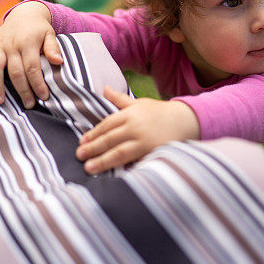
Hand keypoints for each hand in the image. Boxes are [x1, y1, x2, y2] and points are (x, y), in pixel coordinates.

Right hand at [0, 1, 61, 107]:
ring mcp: (0, 45)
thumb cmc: (39, 29)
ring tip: (0, 101)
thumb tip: (59, 61)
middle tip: (28, 105)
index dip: (37, 83)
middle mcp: (12, 44)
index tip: (43, 97)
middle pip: (15, 71)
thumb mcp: (50, 34)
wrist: (24, 13)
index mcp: (28, 43)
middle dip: (22, 90)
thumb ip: (53, 47)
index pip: (32, 67)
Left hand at [76, 86, 199, 173]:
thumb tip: (104, 88)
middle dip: (93, 148)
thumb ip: (119, 99)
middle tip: (79, 156)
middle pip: (109, 139)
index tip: (82, 142)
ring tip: (89, 168)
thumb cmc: (159, 112)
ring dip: (102, 161)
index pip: (107, 125)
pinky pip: (134, 162)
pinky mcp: (151, 153)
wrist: (184, 120)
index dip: (93, 134)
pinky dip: (122, 168)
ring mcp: (143, 141)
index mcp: (129, 114)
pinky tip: (112, 175)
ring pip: (118, 152)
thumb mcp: (138, 103)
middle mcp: (134, 127)